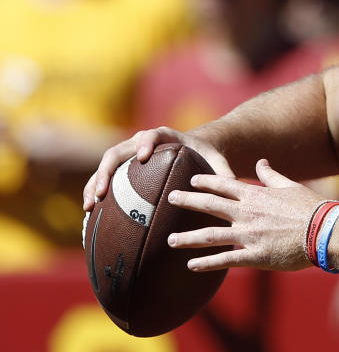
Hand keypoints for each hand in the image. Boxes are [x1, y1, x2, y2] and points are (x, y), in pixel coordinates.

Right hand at [81, 126, 230, 210]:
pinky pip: (106, 178)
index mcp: (166, 137)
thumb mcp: (218, 163)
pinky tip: (91, 215)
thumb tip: (234, 193)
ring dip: (94, 183)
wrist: (198, 150)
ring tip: (90, 207)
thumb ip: (225, 175)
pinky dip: (96, 192)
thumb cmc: (209, 156)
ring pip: (106, 165)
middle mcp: (142, 142)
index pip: (152, 135)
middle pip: (119, 150)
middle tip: (102, 192)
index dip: (145, 144)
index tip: (142, 158)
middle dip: (107, 170)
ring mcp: (130, 154)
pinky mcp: (124, 168)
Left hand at [167, 159, 326, 271]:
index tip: (190, 180)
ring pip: (210, 235)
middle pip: (210, 205)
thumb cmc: (310, 207)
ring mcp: (249, 235)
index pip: (224, 185)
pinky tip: (191, 266)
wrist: (324, 231)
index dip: (205, 181)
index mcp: (256, 195)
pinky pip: (225, 260)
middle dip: (187, 202)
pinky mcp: (255, 256)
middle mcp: (247, 213)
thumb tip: (260, 162)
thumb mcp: (290, 186)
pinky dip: (206, 263)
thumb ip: (271, 175)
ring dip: (188, 238)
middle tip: (169, 199)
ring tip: (169, 240)